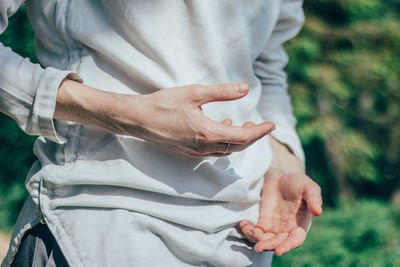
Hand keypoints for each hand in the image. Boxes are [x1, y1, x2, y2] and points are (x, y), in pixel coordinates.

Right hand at [55, 80, 274, 156]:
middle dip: (252, 137)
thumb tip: (245, 88)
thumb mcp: (194, 93)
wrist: (138, 119)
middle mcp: (204, 147)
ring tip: (244, 125)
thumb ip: (221, 92)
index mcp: (208, 133)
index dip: (260, 131)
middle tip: (261, 126)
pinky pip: (213, 150)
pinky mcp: (187, 151)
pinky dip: (224, 142)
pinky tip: (222, 127)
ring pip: (225, 150)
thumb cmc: (164, 104)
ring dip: (238, 140)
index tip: (272, 124)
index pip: (243, 137)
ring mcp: (195, 152)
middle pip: (236, 146)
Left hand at [239, 138, 321, 255]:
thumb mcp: (309, 187)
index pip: (295, 240)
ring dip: (257, 239)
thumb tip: (318, 211)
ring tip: (249, 231)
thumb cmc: (299, 183)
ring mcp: (275, 227)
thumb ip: (314, 198)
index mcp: (301, 225)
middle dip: (269, 246)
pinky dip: (248, 231)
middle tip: (259, 246)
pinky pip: (255, 232)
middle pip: (278, 243)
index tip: (278, 251)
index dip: (288, 246)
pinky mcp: (263, 222)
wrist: (283, 177)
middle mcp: (288, 230)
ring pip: (265, 240)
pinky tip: (243, 224)